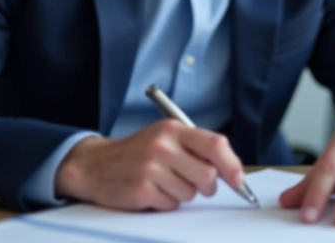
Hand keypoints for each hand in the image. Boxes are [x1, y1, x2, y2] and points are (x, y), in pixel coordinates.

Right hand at [54, 120, 245, 210]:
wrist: (96, 164)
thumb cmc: (138, 153)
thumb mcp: (165, 138)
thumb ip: (195, 148)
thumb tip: (229, 169)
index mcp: (173, 129)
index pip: (215, 144)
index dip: (232, 165)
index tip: (238, 180)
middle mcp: (162, 145)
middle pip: (208, 175)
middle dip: (207, 186)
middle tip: (193, 183)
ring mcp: (150, 167)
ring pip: (191, 193)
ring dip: (182, 194)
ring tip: (163, 182)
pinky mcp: (141, 189)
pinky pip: (171, 204)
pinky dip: (166, 203)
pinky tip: (151, 191)